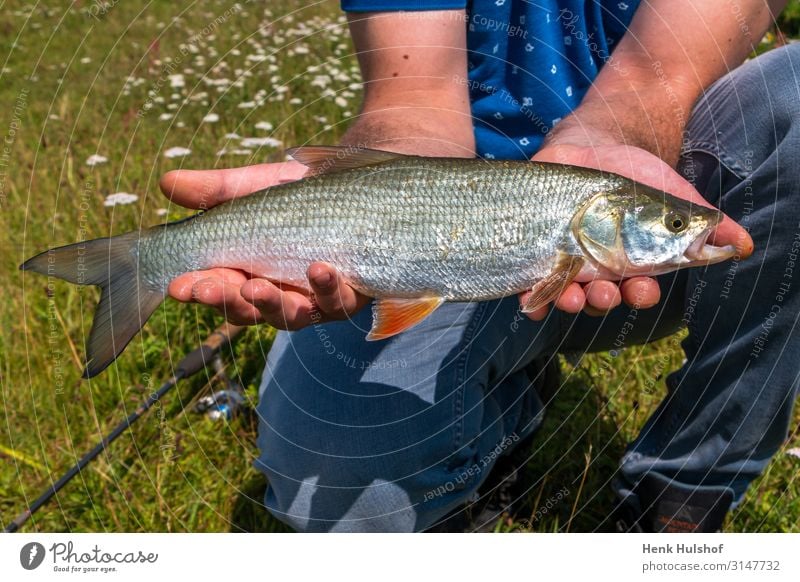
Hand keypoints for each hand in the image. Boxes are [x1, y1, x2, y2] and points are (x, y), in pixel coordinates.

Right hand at [159, 162, 370, 327]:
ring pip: (291, 315)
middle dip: (225, 301)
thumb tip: (166, 181)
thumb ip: (215, 190)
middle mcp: (278, 294)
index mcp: (247, 273)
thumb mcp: (253, 188)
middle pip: (248, 310)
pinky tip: (320, 269)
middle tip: (206, 290)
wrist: (357, 187)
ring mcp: (313, 301)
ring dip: (272, 304)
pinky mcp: (349, 297)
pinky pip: (339, 302)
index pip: (218, 289)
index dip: (197, 290)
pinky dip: (328, 289)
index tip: (177, 285)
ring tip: (255, 286)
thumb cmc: (297, 193)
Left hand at [520, 139, 752, 320]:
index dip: (641, 295)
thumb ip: (704, 221)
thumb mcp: (672, 196)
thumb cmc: (634, 174)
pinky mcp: (536, 251)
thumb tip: (743, 244)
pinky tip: (530, 301)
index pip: (638, 291)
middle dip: (604, 301)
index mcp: (632, 264)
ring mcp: (566, 262)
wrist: (590, 145)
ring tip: (573, 294)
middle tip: (604, 291)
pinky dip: (530, 298)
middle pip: (601, 300)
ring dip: (571, 303)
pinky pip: (530, 286)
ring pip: (567, 297)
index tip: (643, 288)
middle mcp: (598, 271)